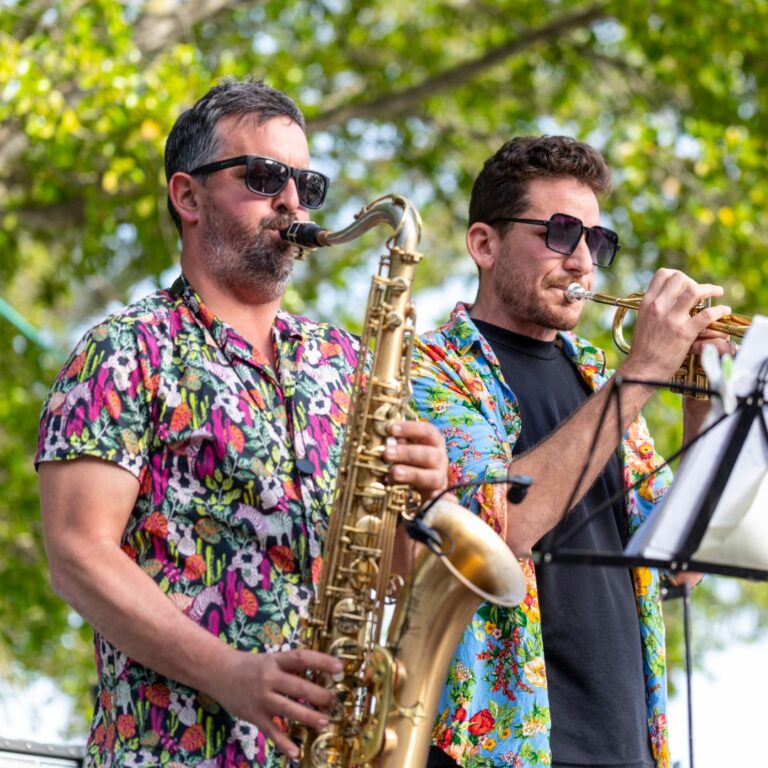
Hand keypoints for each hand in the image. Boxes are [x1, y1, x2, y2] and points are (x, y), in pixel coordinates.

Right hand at [210, 647, 342, 759]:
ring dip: (307, 716)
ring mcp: (261, 698)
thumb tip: (321, 672)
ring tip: (324, 723)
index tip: (339, 666)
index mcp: (276, 660)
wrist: (219, 673)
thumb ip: (292, 667)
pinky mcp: (254, 716)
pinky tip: (296, 752)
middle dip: (318, 694)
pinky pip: (271, 731)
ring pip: (287, 708)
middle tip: (334, 701)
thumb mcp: (272, 659)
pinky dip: (283, 743)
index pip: (301, 658)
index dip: (321, 661)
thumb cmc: (252, 666)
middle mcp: (269, 678)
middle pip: (297, 686)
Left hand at [384, 420, 448, 500]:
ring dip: (411, 473)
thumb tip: (385, 440)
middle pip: (428, 454)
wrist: (426, 490)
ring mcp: (439, 478)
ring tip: (393, 473)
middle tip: (386, 453)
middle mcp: (440, 459)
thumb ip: (399, 445)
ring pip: (431, 476)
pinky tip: (423, 497)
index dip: (411, 429)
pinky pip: (438, 498)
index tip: (392, 429)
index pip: (428, 432)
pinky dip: (432, 498)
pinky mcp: (437, 496)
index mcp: (434, 443)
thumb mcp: (406, 451)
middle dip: (406, 453)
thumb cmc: (412, 464)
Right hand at [621, 268, 732, 382]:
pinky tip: (723, 311)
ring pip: (694, 291)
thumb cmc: (644, 348)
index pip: (663, 274)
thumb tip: (671, 298)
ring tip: (718, 292)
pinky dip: (719, 310)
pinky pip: (706, 315)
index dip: (678, 276)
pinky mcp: (684, 333)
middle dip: (694, 281)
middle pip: (680, 278)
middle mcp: (658, 307)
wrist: (642, 368)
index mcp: (647, 303)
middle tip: (700, 292)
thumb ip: (655, 307)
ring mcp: (671, 319)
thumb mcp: (644, 320)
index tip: (685, 285)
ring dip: (710, 289)